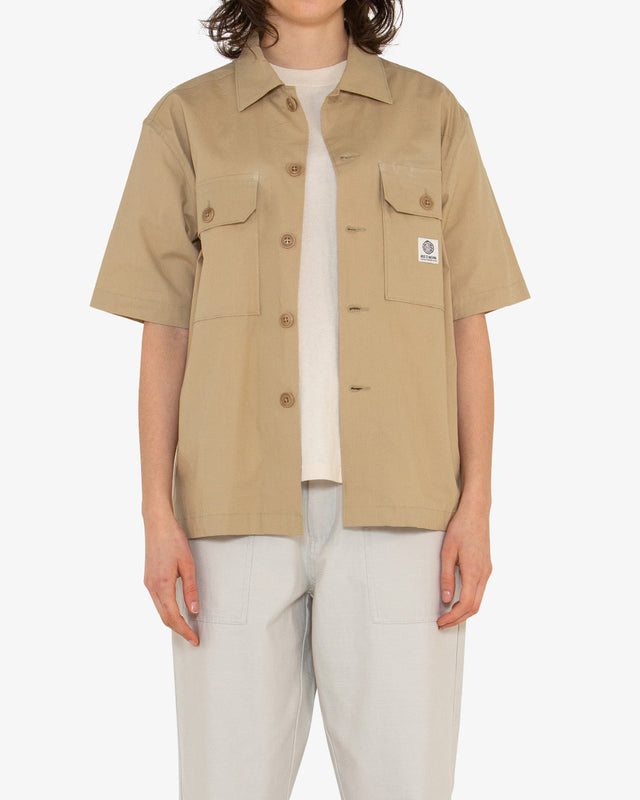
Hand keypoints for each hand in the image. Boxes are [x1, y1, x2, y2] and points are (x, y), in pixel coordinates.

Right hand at [143, 511, 199, 645]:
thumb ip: (190, 589)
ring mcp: (148, 584)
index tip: (194, 639)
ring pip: (159, 611)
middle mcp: (152, 588)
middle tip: (193, 637)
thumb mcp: (188, 564)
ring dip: (172, 621)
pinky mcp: (148, 579)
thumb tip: (193, 611)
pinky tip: (176, 610)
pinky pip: (157, 601)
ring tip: (187, 627)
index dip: (184, 631)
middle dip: (178, 630)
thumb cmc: (174, 540)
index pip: (173, 617)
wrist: (157, 524)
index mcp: (162, 585)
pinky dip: (166, 610)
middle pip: (164, 618)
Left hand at [437, 501, 491, 629]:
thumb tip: (446, 599)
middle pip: (475, 607)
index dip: (453, 617)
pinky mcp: (487, 566)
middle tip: (443, 624)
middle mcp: (484, 574)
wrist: (476, 512)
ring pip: (479, 599)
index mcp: (474, 572)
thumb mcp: (447, 552)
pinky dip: (470, 600)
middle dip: (458, 619)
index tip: (441, 622)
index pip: (466, 604)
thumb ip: (447, 577)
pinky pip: (480, 590)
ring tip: (448, 615)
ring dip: (465, 611)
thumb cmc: (460, 528)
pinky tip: (459, 600)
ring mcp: (487, 570)